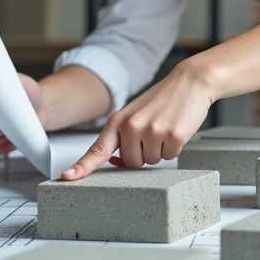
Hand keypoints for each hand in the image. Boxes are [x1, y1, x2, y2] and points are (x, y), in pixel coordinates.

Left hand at [61, 60, 216, 179]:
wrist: (190, 81)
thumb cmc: (162, 99)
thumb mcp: (136, 114)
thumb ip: (123, 137)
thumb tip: (117, 162)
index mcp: (118, 121)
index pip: (98, 149)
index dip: (82, 166)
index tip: (68, 177)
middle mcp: (132, 127)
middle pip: (132, 163)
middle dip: (144, 152)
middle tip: (154, 131)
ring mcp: (152, 132)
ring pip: (152, 161)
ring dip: (161, 149)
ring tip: (166, 127)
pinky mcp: (173, 136)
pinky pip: (170, 156)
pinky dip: (175, 147)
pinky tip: (177, 128)